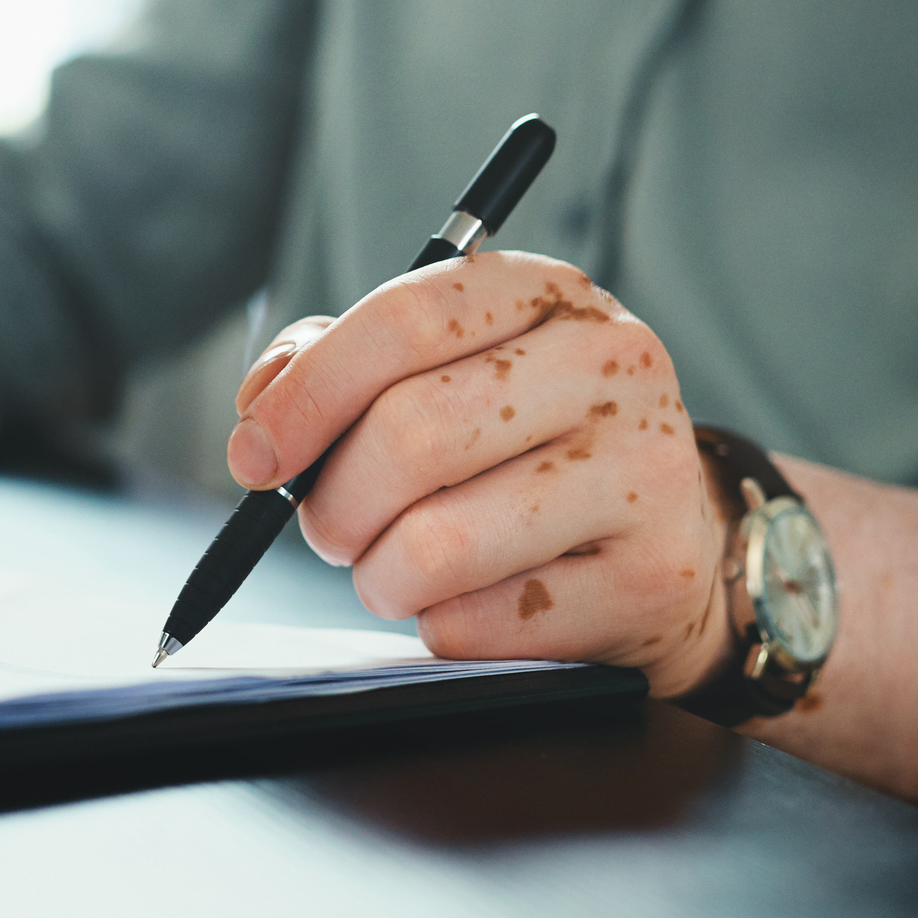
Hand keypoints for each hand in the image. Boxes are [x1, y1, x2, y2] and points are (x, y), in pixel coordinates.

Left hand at [228, 251, 731, 696]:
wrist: (663, 537)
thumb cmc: (523, 445)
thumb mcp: (445, 369)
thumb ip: (338, 363)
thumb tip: (261, 407)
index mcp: (547, 292)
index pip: (405, 320)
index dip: (307, 394)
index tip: (254, 456)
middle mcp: (611, 365)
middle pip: (412, 435)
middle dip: (335, 504)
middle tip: (330, 529)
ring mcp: (645, 470)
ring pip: (439, 545)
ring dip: (380, 575)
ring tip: (394, 568)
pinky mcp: (649, 577)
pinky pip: (480, 624)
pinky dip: (441, 625)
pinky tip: (471, 600)